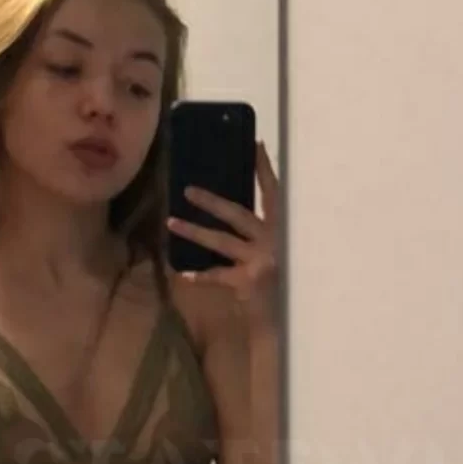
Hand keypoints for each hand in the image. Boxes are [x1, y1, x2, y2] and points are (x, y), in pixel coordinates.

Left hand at [168, 142, 279, 322]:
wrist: (292, 319)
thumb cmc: (287, 282)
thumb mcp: (284, 248)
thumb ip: (270, 230)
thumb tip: (240, 208)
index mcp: (285, 228)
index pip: (274, 192)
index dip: (264, 169)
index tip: (254, 144)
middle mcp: (274, 240)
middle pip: (238, 214)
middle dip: (212, 201)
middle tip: (187, 189)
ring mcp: (261, 260)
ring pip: (222, 241)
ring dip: (194, 232)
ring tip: (170, 222)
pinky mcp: (248, 281)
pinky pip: (217, 275)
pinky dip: (200, 276)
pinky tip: (182, 274)